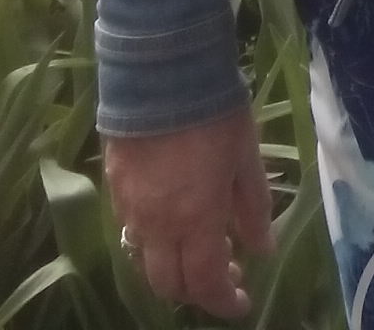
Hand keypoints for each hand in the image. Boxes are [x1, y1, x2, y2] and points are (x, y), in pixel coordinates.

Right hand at [104, 105, 274, 318]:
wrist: (160, 70)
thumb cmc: (214, 112)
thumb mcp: (246, 158)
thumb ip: (252, 209)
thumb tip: (261, 250)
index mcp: (195, 220)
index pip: (204, 283)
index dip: (223, 302)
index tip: (242, 303)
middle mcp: (156, 224)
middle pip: (167, 284)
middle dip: (196, 291)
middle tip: (225, 272)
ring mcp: (129, 206)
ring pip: (144, 259)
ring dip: (173, 265)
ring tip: (201, 244)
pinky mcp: (112, 185)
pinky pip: (132, 228)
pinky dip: (155, 238)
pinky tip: (174, 217)